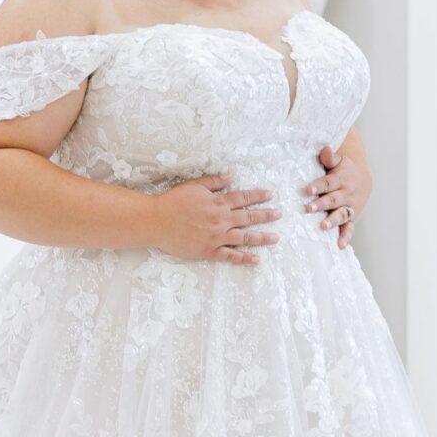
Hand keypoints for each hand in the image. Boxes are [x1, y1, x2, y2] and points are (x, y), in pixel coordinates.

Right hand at [152, 174, 281, 265]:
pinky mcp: (209, 251)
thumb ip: (214, 182)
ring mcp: (217, 237)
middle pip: (249, 217)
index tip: (270, 195)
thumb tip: (231, 177)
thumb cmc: (173, 201)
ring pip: (245, 237)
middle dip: (266, 215)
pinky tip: (256, 259)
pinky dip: (244, 258)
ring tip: (275, 238)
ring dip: (262, 238)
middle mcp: (221, 220)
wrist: (157, 221)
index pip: (243, 198)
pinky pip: (230, 256)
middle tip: (279, 214)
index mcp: (218, 203)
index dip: (258, 196)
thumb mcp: (194, 185)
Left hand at [304, 146, 370, 249]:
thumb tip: (325, 149)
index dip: (318, 185)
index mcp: (340, 179)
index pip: (328, 183)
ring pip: (341, 214)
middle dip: (321, 204)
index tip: (307, 189)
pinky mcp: (352, 218)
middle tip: (308, 208)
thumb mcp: (339, 161)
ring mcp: (349, 207)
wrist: (363, 180)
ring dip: (332, 221)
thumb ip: (330, 158)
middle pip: (333, 199)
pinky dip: (346, 237)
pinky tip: (340, 245)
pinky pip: (350, 228)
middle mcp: (346, 194)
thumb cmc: (344, 170)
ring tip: (323, 226)